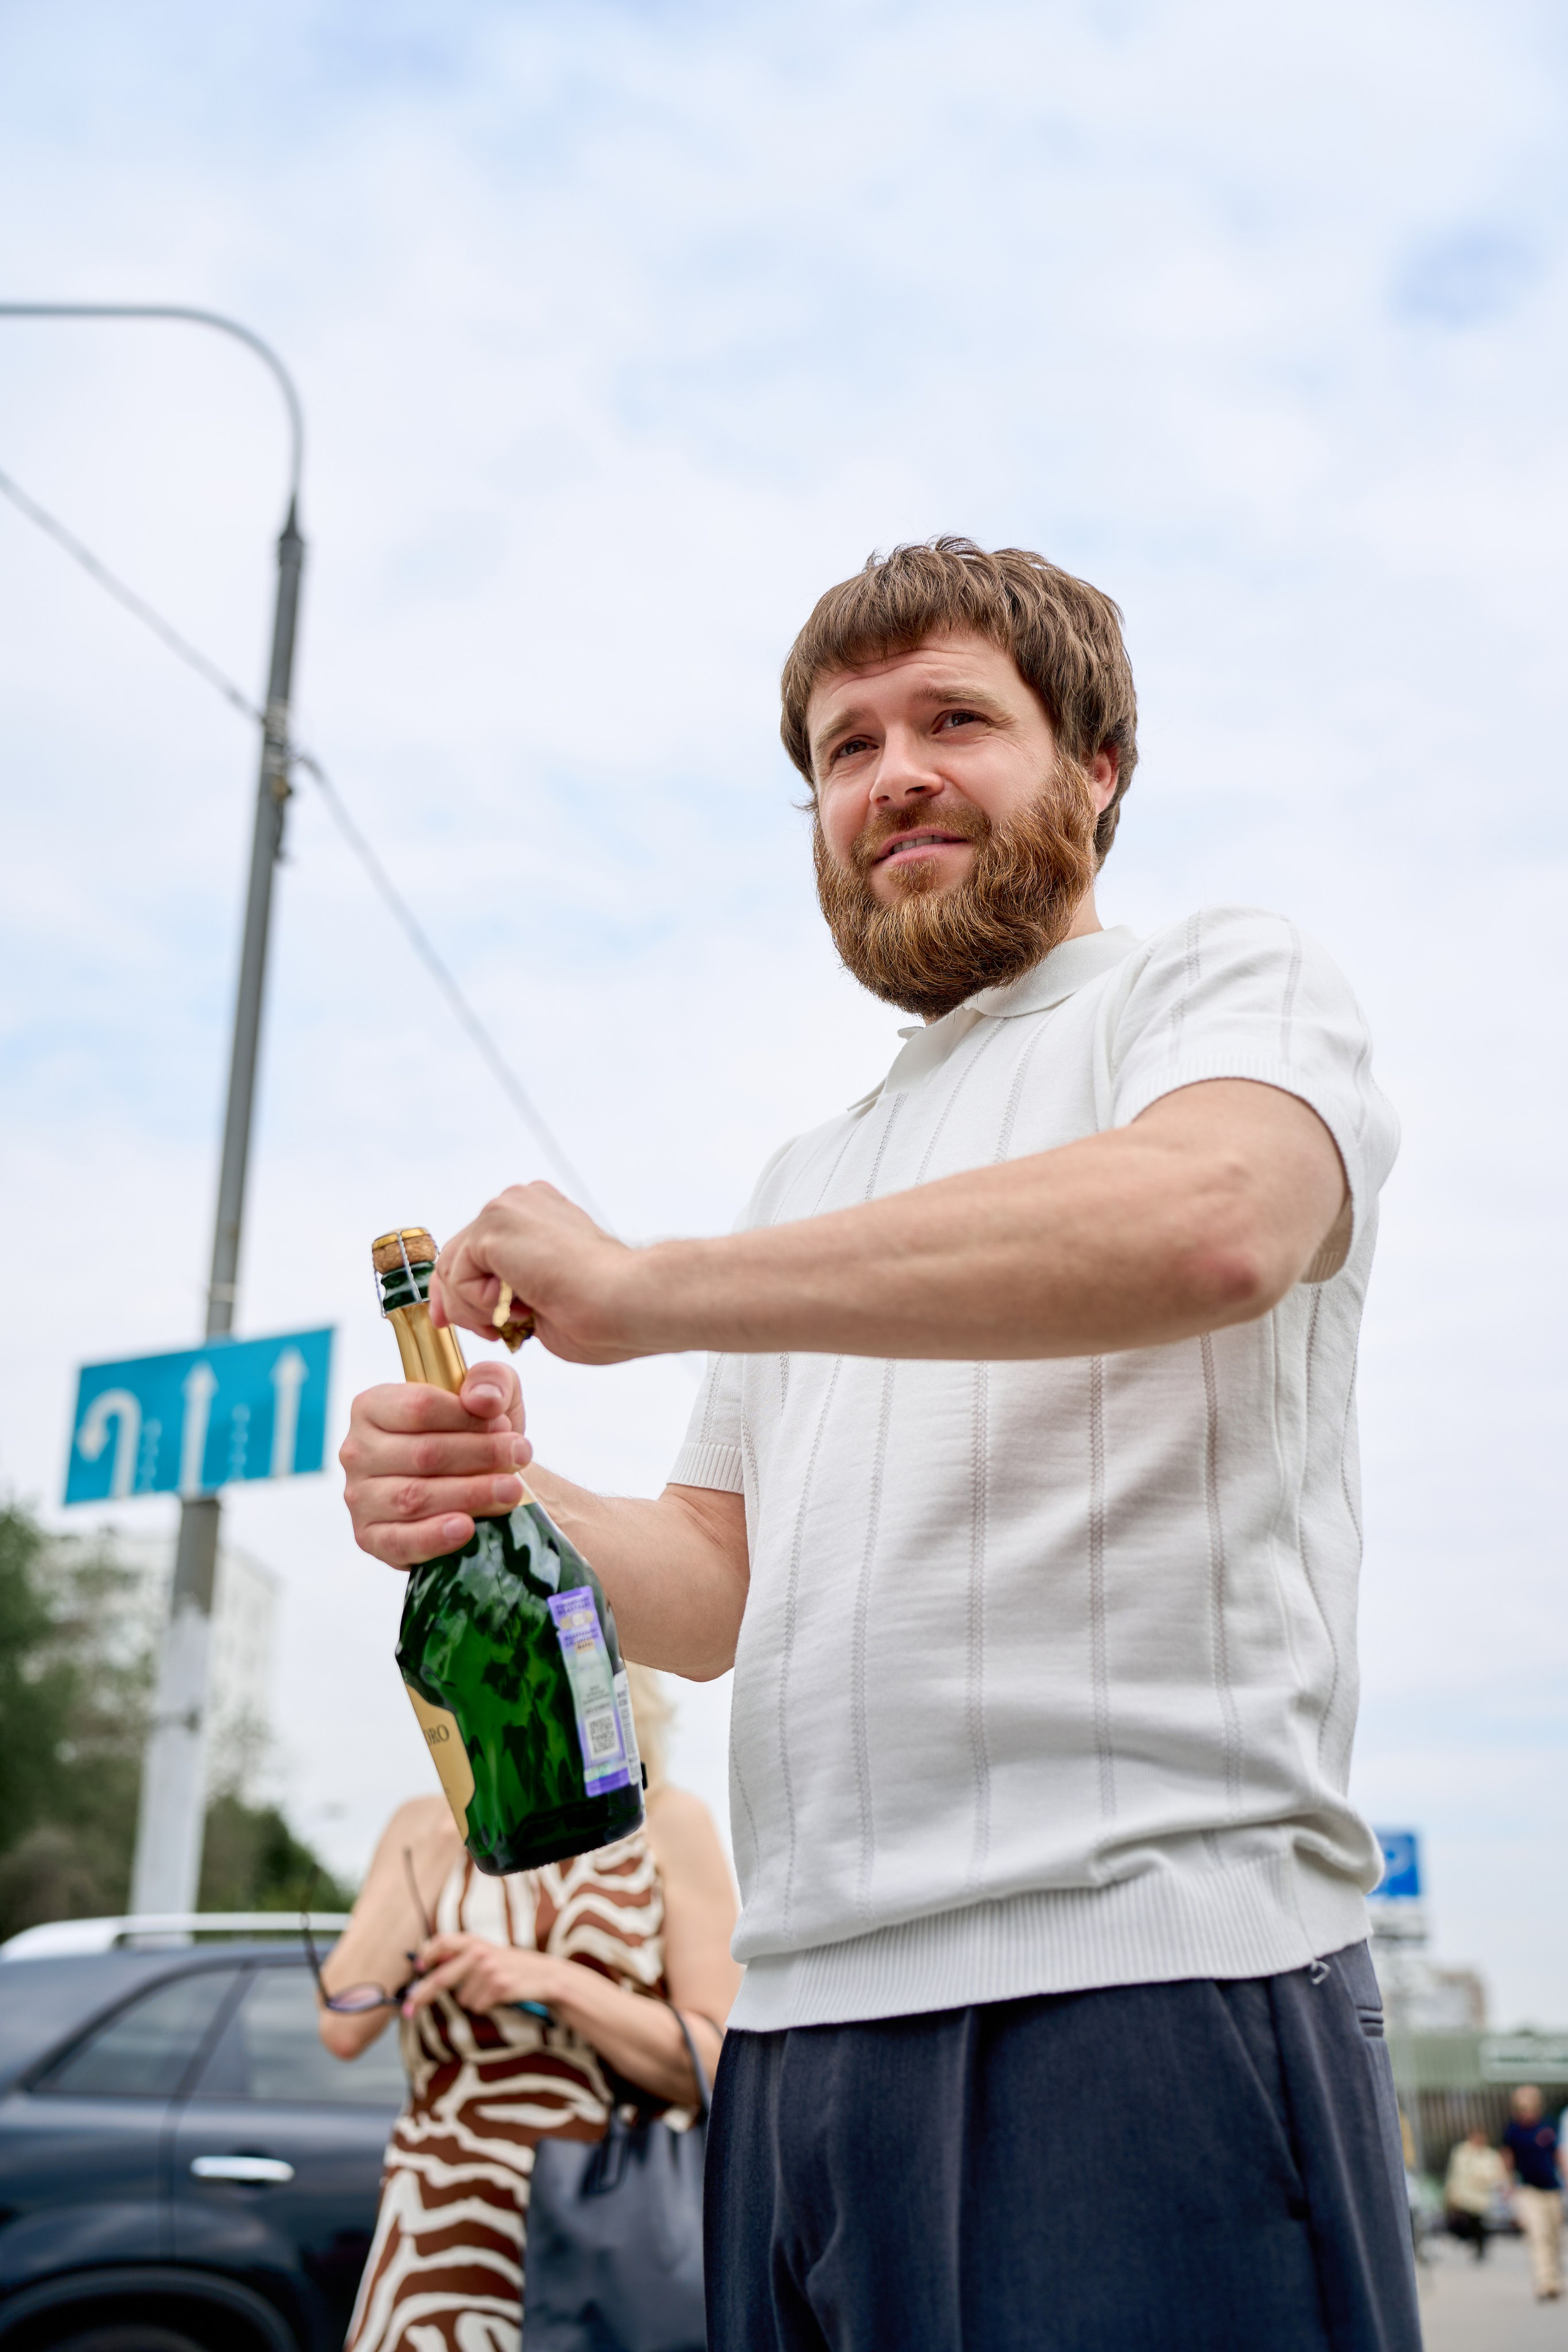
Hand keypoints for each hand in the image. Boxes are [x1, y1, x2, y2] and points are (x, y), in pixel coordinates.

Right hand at [339, 1363, 532, 1568]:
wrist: (475, 1481)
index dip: (467, 1417)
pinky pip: (399, 1541)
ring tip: (511, 1491)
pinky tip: (466, 1528)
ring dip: (470, 1495)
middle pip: (422, 1453)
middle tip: (520, 1456)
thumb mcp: (490, 1392)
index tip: (505, 1425)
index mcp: (373, 1406)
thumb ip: (490, 1381)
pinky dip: (434, 1537)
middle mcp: (357, 1451)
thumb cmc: (475, 1431)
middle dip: (480, 1455)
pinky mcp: (369, 1537)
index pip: (419, 1407)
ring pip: (413, 1497)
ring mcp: (359, 1497)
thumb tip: (482, 1400)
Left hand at [402, 1930, 563, 2018]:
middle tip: (408, 2011)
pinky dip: (485, 2006)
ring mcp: (489, 1969)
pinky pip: (478, 2006)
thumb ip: (461, 1956)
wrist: (546, 1976)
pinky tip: (500, 1997)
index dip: (426, 1955)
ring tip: (492, 1991)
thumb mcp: (488, 1955)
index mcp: (474, 1942)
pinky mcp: (499, 1986)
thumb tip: (426, 1964)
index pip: (442, 1942)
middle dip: (422, 1996)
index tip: (416, 1969)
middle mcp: (479, 1952)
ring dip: (473, 2000)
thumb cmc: (512, 1968)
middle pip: (440, 1978)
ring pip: (462, 1999)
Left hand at [430, 1184, 643, 1364]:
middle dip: (460, 1302)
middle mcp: (520, 1201)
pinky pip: (457, 1276)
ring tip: (520, 1317)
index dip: (459, 1287)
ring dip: (476, 1309)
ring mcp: (506, 1208)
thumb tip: (489, 1306)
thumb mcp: (545, 1297)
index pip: (478, 1248)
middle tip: (491, 1333)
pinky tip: (521, 1304)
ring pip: (453, 1268)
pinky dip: (480, 1304)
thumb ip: (513, 1290)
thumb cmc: (605, 1312)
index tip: (457, 1320)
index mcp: (539, 1213)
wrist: (630, 1302)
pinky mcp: (494, 1225)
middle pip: (457, 1255)